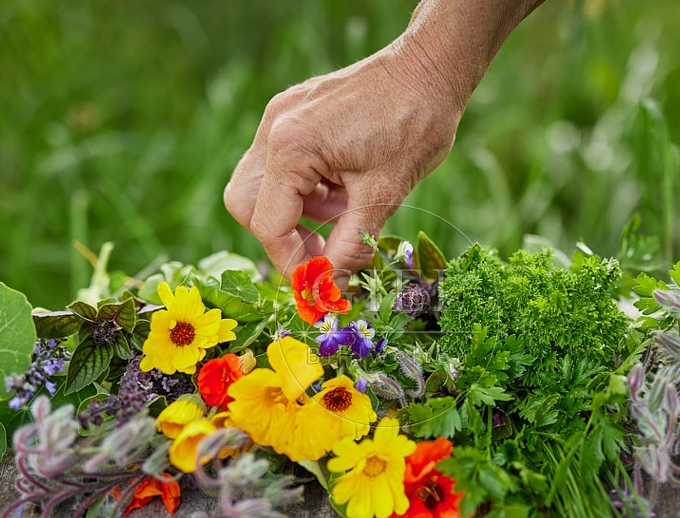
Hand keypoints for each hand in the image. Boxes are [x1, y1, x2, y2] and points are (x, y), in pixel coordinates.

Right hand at [223, 41, 464, 279]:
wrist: (432, 67)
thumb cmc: (415, 123)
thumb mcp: (384, 195)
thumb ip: (351, 246)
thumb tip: (330, 288)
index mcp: (291, 146)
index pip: (269, 224)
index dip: (294, 262)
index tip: (321, 283)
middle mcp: (274, 128)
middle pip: (246, 204)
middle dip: (283, 237)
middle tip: (322, 254)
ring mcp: (280, 117)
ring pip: (262, 186)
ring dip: (297, 214)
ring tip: (346, 214)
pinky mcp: (293, 114)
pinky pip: (281, 165)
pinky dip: (306, 190)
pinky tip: (344, 191)